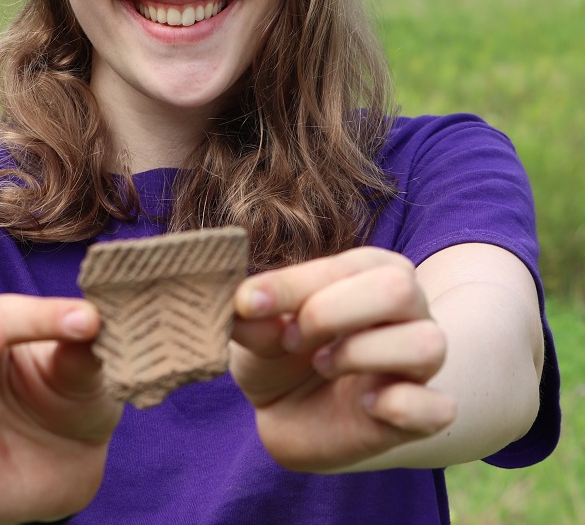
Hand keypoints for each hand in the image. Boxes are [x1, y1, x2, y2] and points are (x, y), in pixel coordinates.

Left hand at [230, 248, 456, 472]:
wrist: (290, 414)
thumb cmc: (279, 354)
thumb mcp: (256, 331)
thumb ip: (253, 316)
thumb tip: (243, 304)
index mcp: (369, 269)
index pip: (342, 266)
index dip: (292, 285)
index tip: (247, 304)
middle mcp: (407, 307)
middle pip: (399, 289)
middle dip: (331, 313)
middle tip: (293, 338)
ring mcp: (420, 361)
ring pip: (426, 343)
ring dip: (361, 354)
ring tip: (323, 365)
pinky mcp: (424, 412)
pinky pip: (438, 407)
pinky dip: (399, 407)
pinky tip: (363, 405)